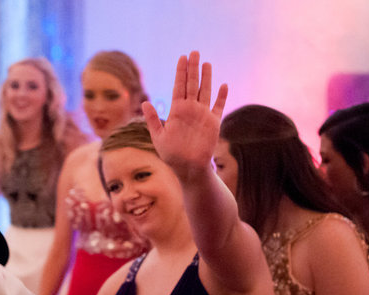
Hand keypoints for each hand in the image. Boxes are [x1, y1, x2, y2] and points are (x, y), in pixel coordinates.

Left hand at [142, 51, 227, 179]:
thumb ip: (153, 120)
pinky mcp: (213, 123)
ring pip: (205, 91)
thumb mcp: (158, 137)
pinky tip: (224, 85)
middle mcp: (190, 109)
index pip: (179, 86)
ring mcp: (202, 115)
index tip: (182, 58)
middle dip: (193, 68)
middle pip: (192, 84)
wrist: (187, 168)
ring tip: (206, 63)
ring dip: (206, 78)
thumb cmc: (171, 155)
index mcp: (177, 110)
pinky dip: (222, 97)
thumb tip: (145, 102)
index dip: (181, 72)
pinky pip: (218, 107)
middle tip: (194, 52)